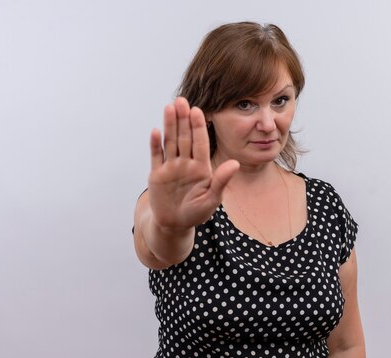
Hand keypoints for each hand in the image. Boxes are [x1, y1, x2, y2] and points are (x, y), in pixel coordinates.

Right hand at [148, 97, 238, 230]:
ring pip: (170, 142)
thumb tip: (235, 163)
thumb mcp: (212, 199)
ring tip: (169, 107)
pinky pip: (156, 156)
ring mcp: (171, 167)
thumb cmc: (196, 213)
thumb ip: (221, 180)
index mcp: (201, 167)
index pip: (200, 143)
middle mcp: (186, 163)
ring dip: (169, 125)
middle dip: (183, 119)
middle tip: (182, 100)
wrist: (175, 224)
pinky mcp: (157, 174)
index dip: (198, 127)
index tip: (198, 111)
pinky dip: (155, 145)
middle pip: (184, 137)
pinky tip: (155, 131)